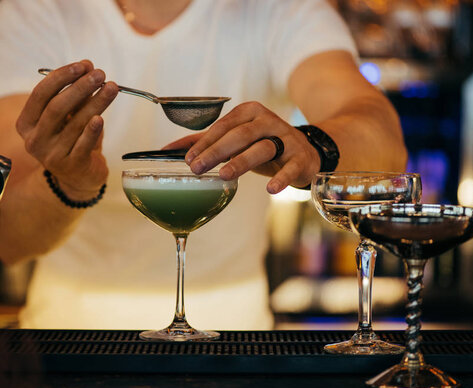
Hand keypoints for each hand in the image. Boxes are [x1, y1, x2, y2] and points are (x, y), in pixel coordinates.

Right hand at [16, 60, 118, 199]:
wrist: (78, 177)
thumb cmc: (72, 140)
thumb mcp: (68, 117)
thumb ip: (75, 96)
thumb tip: (89, 69)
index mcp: (27, 123)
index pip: (40, 94)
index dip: (61, 77)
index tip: (83, 65)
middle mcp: (34, 140)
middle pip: (56, 108)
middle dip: (79, 87)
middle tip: (100, 74)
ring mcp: (51, 155)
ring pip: (75, 124)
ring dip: (96, 103)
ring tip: (112, 88)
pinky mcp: (71, 166)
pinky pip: (82, 145)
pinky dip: (92, 131)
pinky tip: (100, 118)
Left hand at [163, 101, 319, 193]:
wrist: (305, 152)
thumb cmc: (262, 144)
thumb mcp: (235, 139)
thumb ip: (204, 142)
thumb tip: (167, 149)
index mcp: (249, 112)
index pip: (223, 126)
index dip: (205, 142)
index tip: (189, 160)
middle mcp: (267, 121)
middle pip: (240, 135)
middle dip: (216, 151)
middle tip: (198, 168)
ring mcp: (286, 138)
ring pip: (262, 148)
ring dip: (242, 161)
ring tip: (225, 176)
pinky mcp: (300, 157)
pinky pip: (290, 167)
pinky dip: (281, 177)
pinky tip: (270, 189)